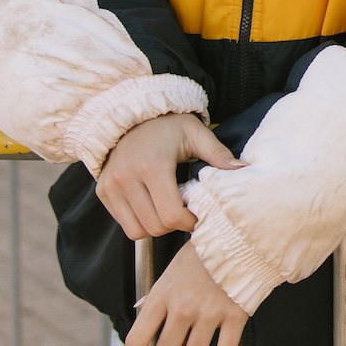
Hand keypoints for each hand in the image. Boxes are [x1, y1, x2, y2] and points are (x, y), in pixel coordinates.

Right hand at [95, 114, 241, 239]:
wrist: (130, 115)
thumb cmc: (167, 125)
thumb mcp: (195, 134)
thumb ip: (218, 155)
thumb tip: (242, 170)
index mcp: (152, 166)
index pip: (170, 215)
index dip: (188, 222)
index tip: (197, 215)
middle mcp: (126, 178)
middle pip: (154, 227)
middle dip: (174, 226)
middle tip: (184, 212)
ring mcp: (111, 186)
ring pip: (136, 230)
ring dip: (156, 226)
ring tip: (167, 208)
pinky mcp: (103, 192)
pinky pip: (123, 222)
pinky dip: (139, 221)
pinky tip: (151, 204)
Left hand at [126, 244, 248, 345]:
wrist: (240, 237)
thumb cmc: (204, 251)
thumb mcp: (172, 269)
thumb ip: (157, 295)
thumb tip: (142, 312)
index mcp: (163, 294)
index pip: (137, 338)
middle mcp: (183, 307)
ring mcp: (209, 313)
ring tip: (200, 341)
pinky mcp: (235, 316)